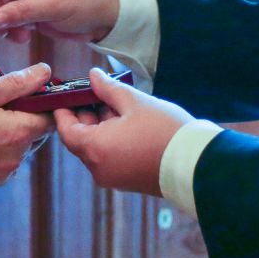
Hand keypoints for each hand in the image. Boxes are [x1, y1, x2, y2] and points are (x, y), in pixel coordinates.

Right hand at [0, 64, 56, 190]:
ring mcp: (3, 173)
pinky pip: (4, 165)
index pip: (51, 119)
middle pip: (35, 135)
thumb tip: (44, 72)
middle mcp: (16, 158)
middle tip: (0, 107)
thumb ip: (17, 82)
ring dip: (11, 137)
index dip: (45, 106)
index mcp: (18, 132)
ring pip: (19, 150)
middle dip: (25, 120)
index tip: (31, 97)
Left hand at [53, 68, 192, 195]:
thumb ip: (109, 89)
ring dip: (100, 126)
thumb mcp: (135, 102)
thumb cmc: (165, 132)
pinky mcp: (126, 181)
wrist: (195, 165)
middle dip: (85, 115)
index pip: (65, 129)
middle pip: (80, 139)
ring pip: (96, 147)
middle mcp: (98, 168)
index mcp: (95, 149)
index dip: (64, 110)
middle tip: (94, 92)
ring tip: (116, 103)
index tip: (66, 94)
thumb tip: (93, 76)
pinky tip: (126, 122)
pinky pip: (109, 157)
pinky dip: (110, 140)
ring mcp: (112, 177)